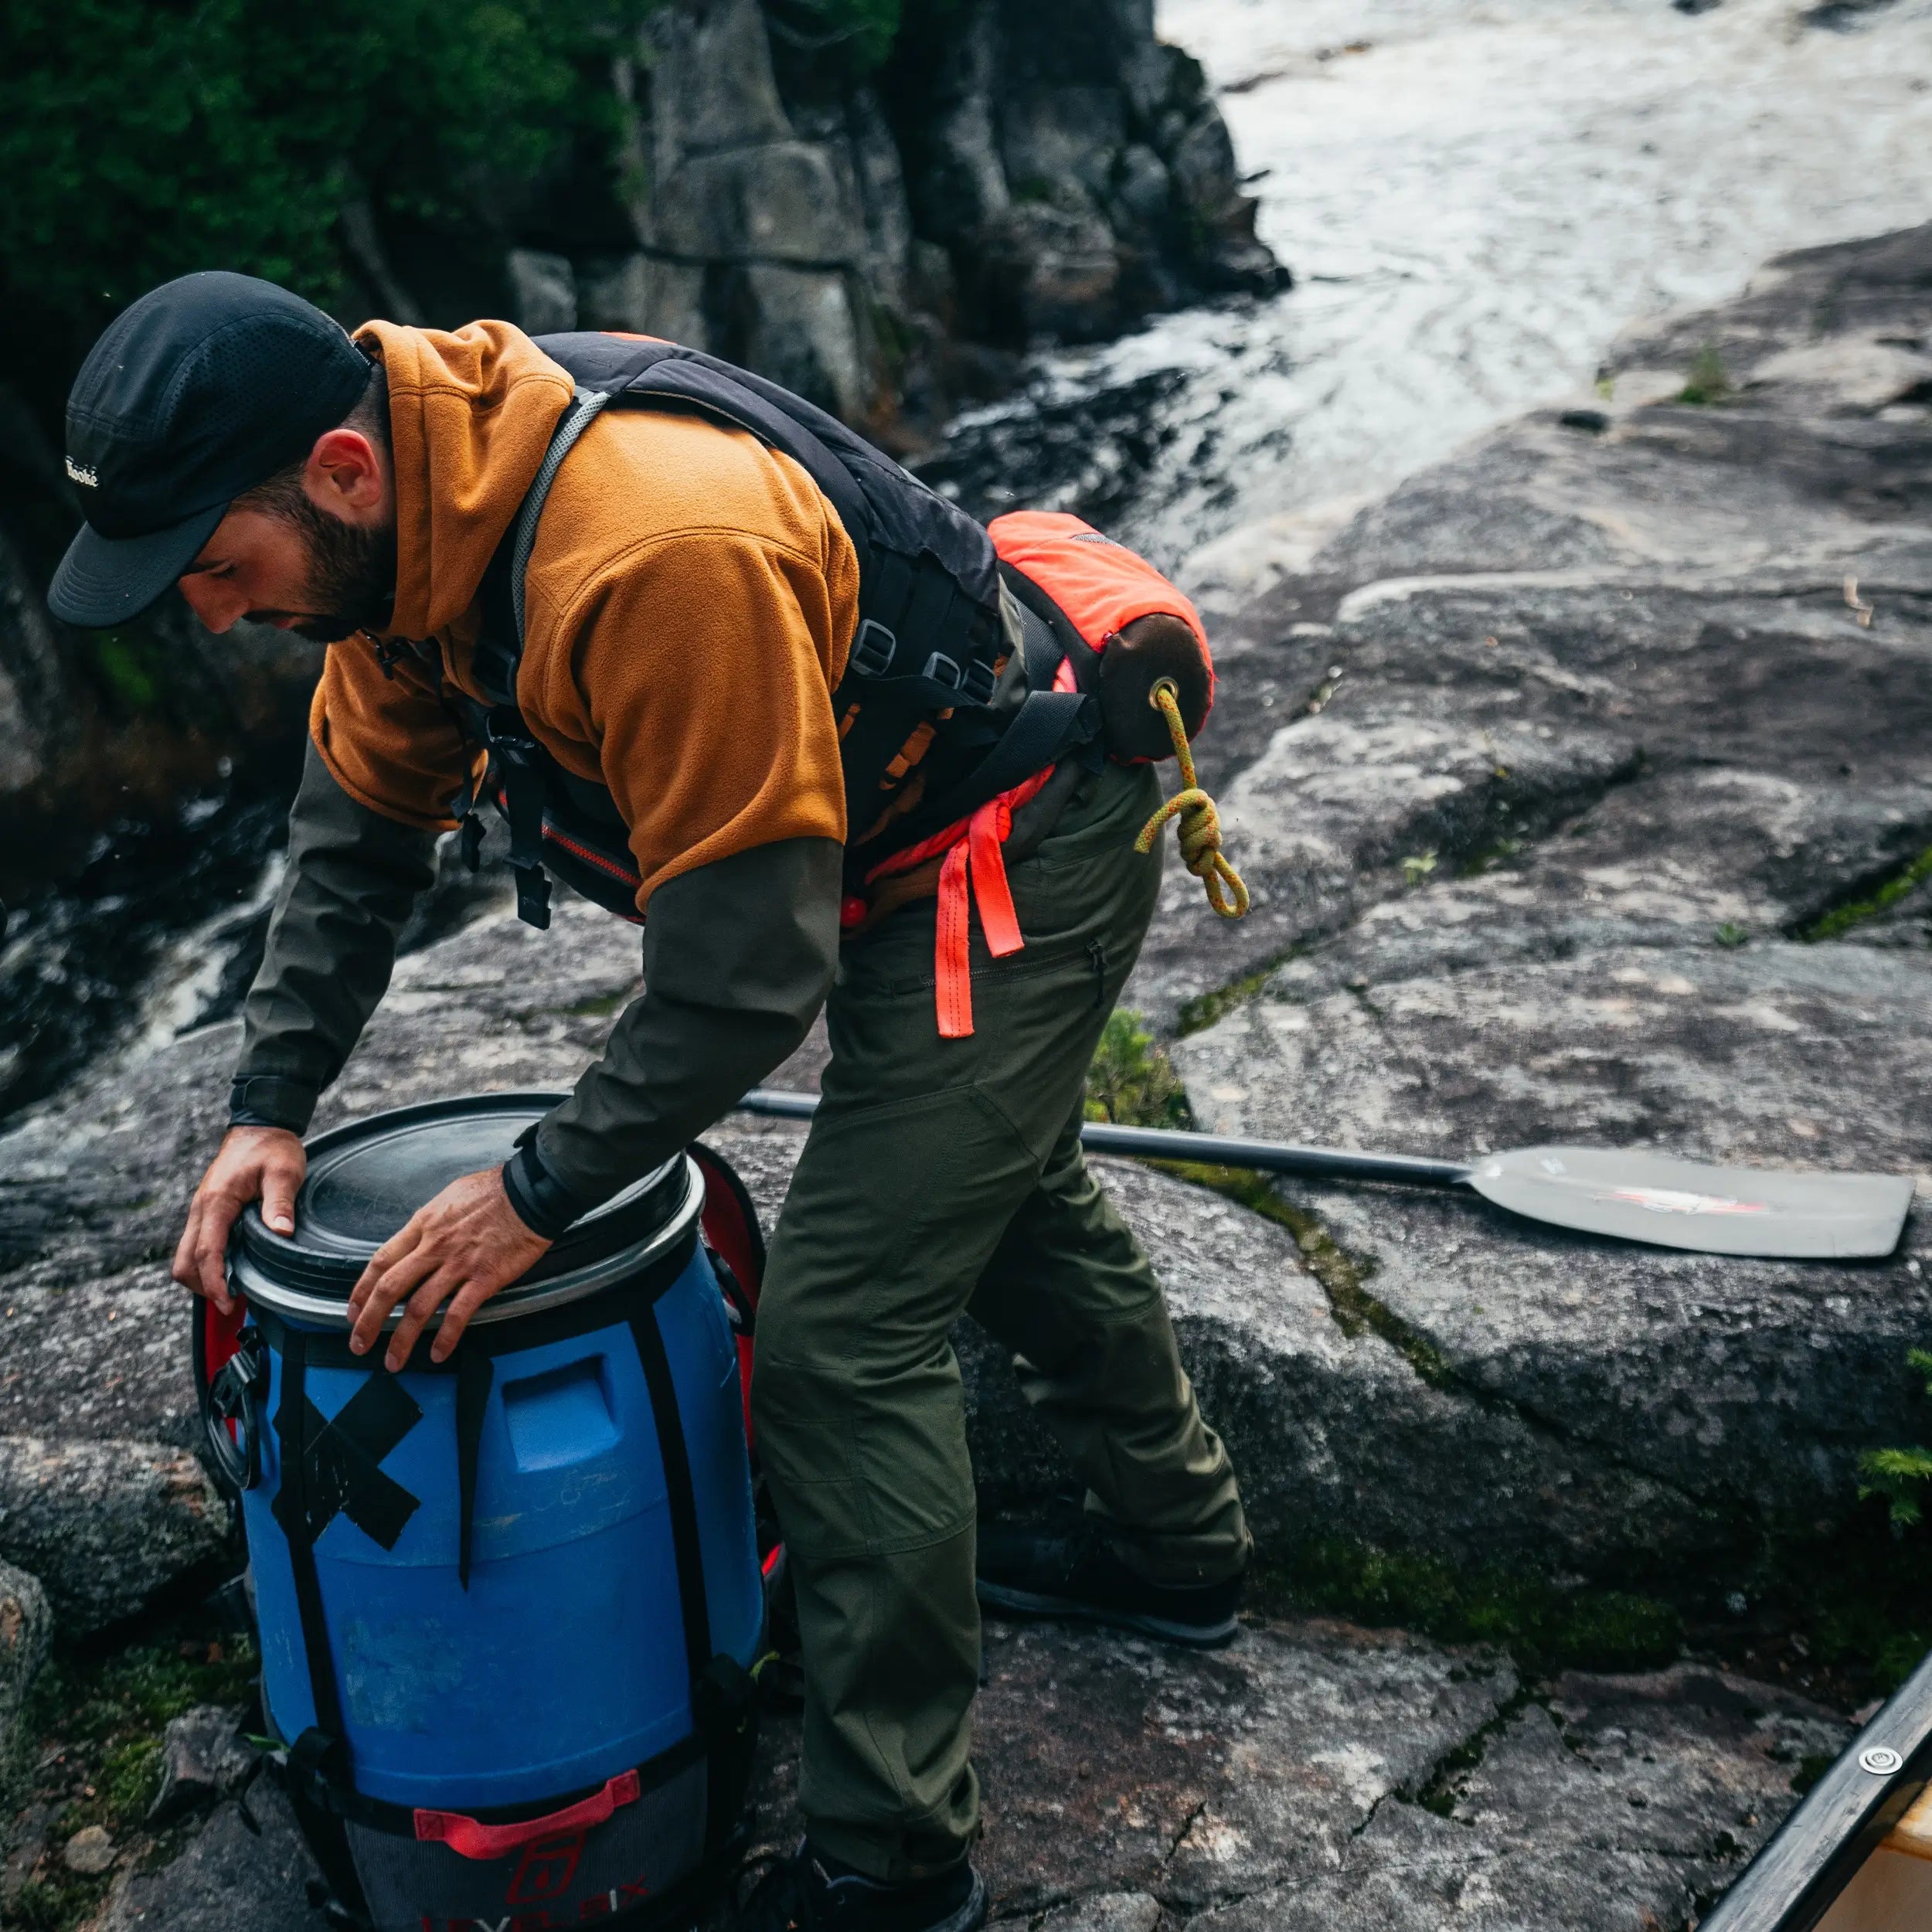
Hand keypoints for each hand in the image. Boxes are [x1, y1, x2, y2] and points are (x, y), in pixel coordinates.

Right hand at [174, 1127, 307, 1311]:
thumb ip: (280, 1203)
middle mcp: (201, 1209)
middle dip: (204, 1287)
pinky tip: (233, 1269)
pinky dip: (208, 1264)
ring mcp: (201, 1212)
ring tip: (234, 1290)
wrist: (259, 1126)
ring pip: (186, 1256)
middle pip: (185, 1262)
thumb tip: (281, 1234)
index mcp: (217, 1202)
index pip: (207, 1253)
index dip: (215, 1283)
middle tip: (233, 1302)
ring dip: (204, 1277)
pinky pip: (197, 1246)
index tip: (229, 1303)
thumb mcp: (284, 1172)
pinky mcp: (207, 1212)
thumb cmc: (272, 1147)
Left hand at [346, 1167, 550, 1371]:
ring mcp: (458, 1264)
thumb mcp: (449, 1197)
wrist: (530, 1192)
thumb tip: (419, 1238)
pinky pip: (458, 1313)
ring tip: (393, 1361)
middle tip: (359, 1344)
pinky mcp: (484, 1278)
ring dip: (401, 1339)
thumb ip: (430, 1222)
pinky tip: (438, 1353)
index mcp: (424, 1225)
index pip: (381, 1261)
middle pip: (390, 1288)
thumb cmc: (495, 1191)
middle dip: (369, 1321)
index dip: (362, 1290)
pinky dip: (446, 1337)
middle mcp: (434, 1247)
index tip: (353, 1311)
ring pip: (419, 1307)